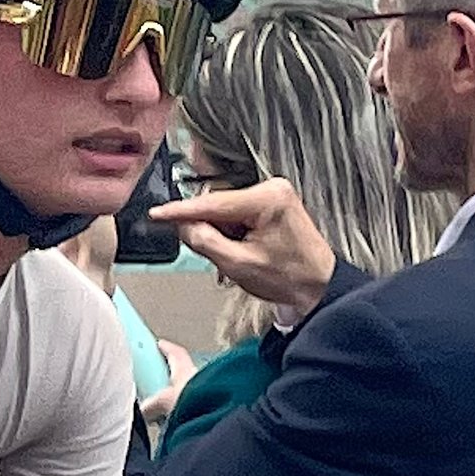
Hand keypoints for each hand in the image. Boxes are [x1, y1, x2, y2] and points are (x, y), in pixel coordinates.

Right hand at [158, 175, 338, 327]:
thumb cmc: (289, 277)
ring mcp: (274, 194)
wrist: (317, 286)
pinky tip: (243, 248)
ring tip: (238, 256)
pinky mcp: (273, 203)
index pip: (212, 203)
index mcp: (267, 199)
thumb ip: (204, 241)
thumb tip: (183, 226)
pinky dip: (232, 231)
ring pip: (225, 211)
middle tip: (218, 255)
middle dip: (209, 229)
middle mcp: (272, 189)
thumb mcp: (237, 264)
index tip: (157, 214)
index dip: (180, 211)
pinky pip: (237, 213)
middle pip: (218, 205)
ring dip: (221, 233)